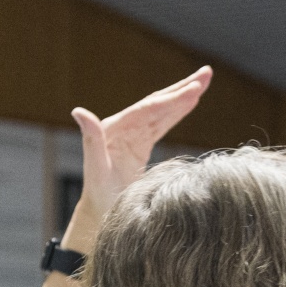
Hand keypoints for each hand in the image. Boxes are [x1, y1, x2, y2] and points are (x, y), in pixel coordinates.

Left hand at [69, 66, 213, 233]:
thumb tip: (79, 111)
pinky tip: (191, 103)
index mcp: (114, 129)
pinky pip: (162, 124)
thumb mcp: (95, 170)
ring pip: (162, 110)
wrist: (99, 213)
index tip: (194, 90)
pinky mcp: (140, 144)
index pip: (148, 109)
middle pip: (157, 102)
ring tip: (204, 82)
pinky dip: (177, 112)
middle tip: (206, 73)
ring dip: (183, 96)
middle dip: (182, 88)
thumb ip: (91, 139)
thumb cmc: (98, 196)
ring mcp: (133, 134)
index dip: (172, 100)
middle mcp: (123, 127)